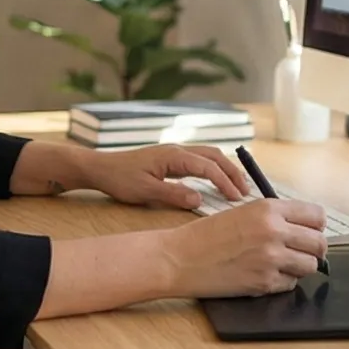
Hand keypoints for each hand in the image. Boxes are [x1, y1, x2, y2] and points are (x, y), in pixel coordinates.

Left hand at [86, 144, 249, 207]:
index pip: (207, 166)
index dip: (225, 182)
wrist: (101, 168)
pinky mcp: (170, 159)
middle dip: (232, 172)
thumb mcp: (145, 191)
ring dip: (225, 169)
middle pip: (213, 155)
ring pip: (207, 155)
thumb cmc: (120, 179)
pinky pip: (199, 160)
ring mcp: (174, 152)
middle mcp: (176, 149)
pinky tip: (217, 181)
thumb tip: (200, 198)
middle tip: (246, 192)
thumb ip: (173, 195)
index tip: (237, 199)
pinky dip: (213, 168)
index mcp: (172, 155)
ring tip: (238, 187)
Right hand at [163, 198, 327, 297]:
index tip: (309, 230)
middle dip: (312, 249)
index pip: (316, 215)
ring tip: (278, 262)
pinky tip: (262, 272)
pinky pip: (291, 283)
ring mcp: (271, 258)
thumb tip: (302, 229)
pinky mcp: (265, 282)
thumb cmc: (206, 234)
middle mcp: (273, 230)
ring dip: (299, 266)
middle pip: (320, 243)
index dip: (315, 225)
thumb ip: (272, 217)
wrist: (181, 257)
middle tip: (298, 250)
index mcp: (267, 208)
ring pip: (310, 265)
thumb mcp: (241, 212)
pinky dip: (282, 280)